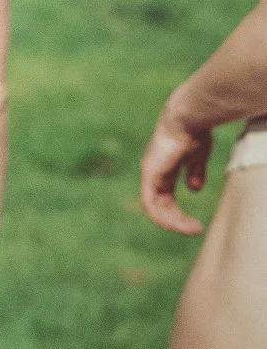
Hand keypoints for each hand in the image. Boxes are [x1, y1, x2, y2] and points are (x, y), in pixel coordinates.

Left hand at [140, 100, 212, 235]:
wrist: (187, 119)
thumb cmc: (194, 132)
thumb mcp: (197, 156)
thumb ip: (195, 172)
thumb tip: (193, 189)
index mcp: (164, 168)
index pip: (165, 197)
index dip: (178, 213)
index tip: (195, 225)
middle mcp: (153, 171)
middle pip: (160, 205)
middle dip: (178, 221)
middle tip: (196, 230)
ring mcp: (150, 173)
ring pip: (154, 208)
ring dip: (173, 223)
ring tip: (193, 229)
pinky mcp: (150, 174)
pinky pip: (150, 204)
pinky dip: (163, 218)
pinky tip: (178, 225)